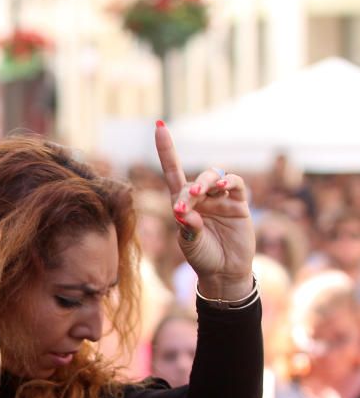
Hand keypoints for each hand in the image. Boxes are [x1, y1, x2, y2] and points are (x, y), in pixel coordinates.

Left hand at [155, 122, 254, 298]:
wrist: (223, 272)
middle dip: (189, 189)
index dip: (167, 149)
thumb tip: (184, 211)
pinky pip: (235, 185)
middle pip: (193, 180)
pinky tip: (221, 187)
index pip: (172, 171)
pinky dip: (228, 182)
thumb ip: (187, 227)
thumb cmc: (202, 256)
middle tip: (183, 205)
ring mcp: (221, 199)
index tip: (159, 126)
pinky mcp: (239, 204)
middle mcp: (201, 197)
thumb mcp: (189, 243)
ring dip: (206, 182)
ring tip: (200, 193)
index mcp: (182, 202)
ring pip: (213, 178)